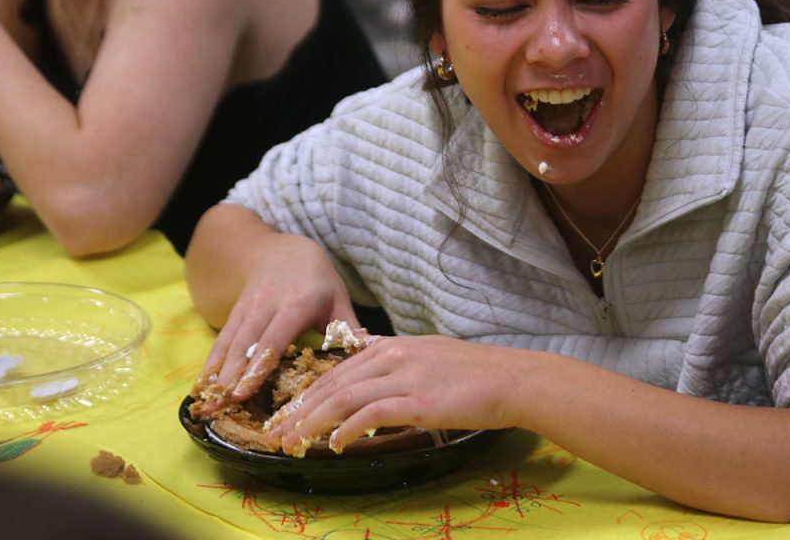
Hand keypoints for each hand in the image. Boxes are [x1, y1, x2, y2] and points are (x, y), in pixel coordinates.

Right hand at [192, 240, 358, 415]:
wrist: (284, 249)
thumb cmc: (318, 280)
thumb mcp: (339, 299)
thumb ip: (351, 329)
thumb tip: (371, 357)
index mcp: (297, 303)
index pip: (274, 338)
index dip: (258, 366)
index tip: (243, 392)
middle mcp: (267, 304)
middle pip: (246, 344)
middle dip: (231, 377)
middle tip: (220, 407)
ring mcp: (247, 307)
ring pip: (229, 342)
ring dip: (216, 374)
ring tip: (207, 403)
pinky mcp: (235, 311)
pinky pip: (221, 339)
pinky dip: (211, 363)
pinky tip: (203, 387)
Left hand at [264, 334, 531, 454]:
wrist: (513, 378)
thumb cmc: (478, 374)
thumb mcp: (431, 358)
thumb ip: (400, 366)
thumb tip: (376, 385)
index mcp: (395, 345)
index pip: (339, 368)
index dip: (309, 392)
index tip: (288, 412)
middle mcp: (395, 355)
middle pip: (333, 382)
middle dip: (299, 408)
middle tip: (277, 431)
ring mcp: (405, 375)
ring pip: (344, 397)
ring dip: (312, 421)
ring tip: (293, 441)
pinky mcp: (417, 399)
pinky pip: (370, 413)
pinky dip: (347, 428)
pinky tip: (334, 444)